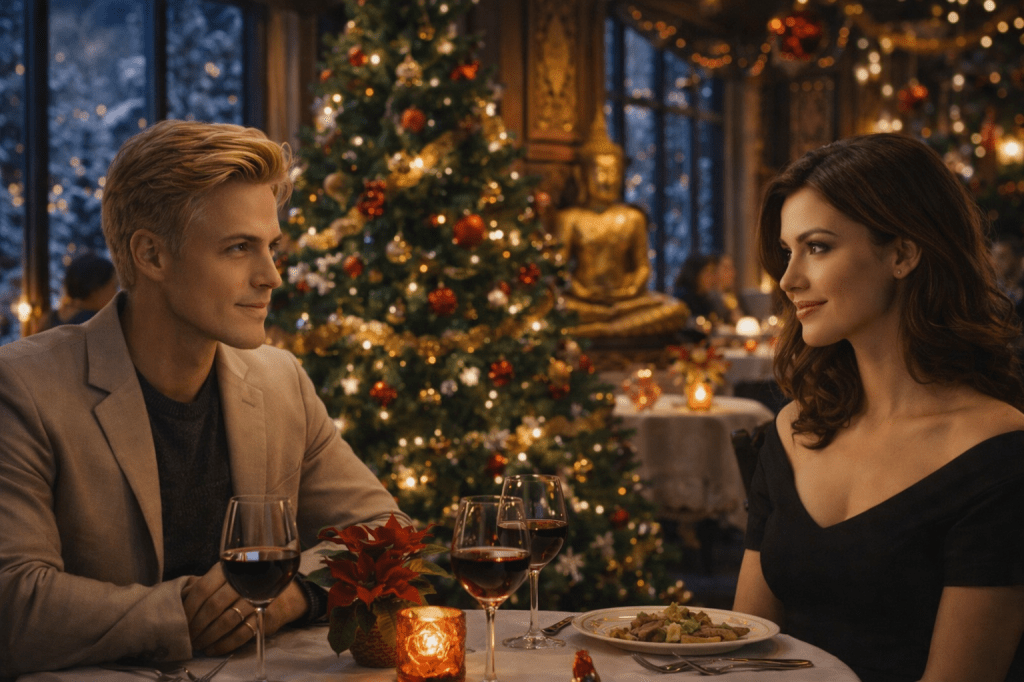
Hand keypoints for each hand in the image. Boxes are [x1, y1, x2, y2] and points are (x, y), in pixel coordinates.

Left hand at [182, 564, 309, 655]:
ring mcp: (257, 598)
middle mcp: (244, 581)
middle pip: (213, 606)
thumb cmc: (248, 585)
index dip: (189, 608)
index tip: (181, 620)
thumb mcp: (229, 577)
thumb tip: (181, 599)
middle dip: (197, 625)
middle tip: (188, 636)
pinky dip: (224, 644)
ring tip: (199, 643)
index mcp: (230, 569)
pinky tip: (213, 648)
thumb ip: (208, 584)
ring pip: (227, 621)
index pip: (203, 589)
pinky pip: (241, 634)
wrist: (285, 592)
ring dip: (209, 636)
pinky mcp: (266, 616)